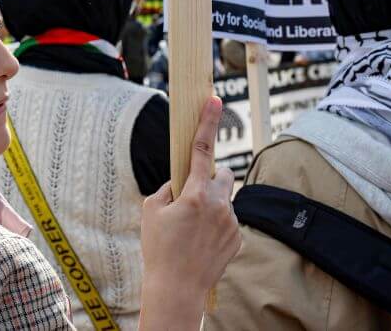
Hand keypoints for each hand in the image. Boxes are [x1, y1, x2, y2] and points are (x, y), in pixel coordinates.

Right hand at [139, 97, 241, 330]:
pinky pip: (228, 219)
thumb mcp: (152, 211)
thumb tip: (180, 183)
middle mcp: (219, 205)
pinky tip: (200, 241)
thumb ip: (168, 189)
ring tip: (191, 227)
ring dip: (210, 202)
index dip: (208, 122)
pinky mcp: (238, 238)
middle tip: (191, 191)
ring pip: (225, 198)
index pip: (202, 150)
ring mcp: (232, 223)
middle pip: (222, 173)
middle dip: (209, 176)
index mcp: (196, 194)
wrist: (177, 290)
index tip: (215, 100)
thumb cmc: (159, 249)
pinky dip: (215, 222)